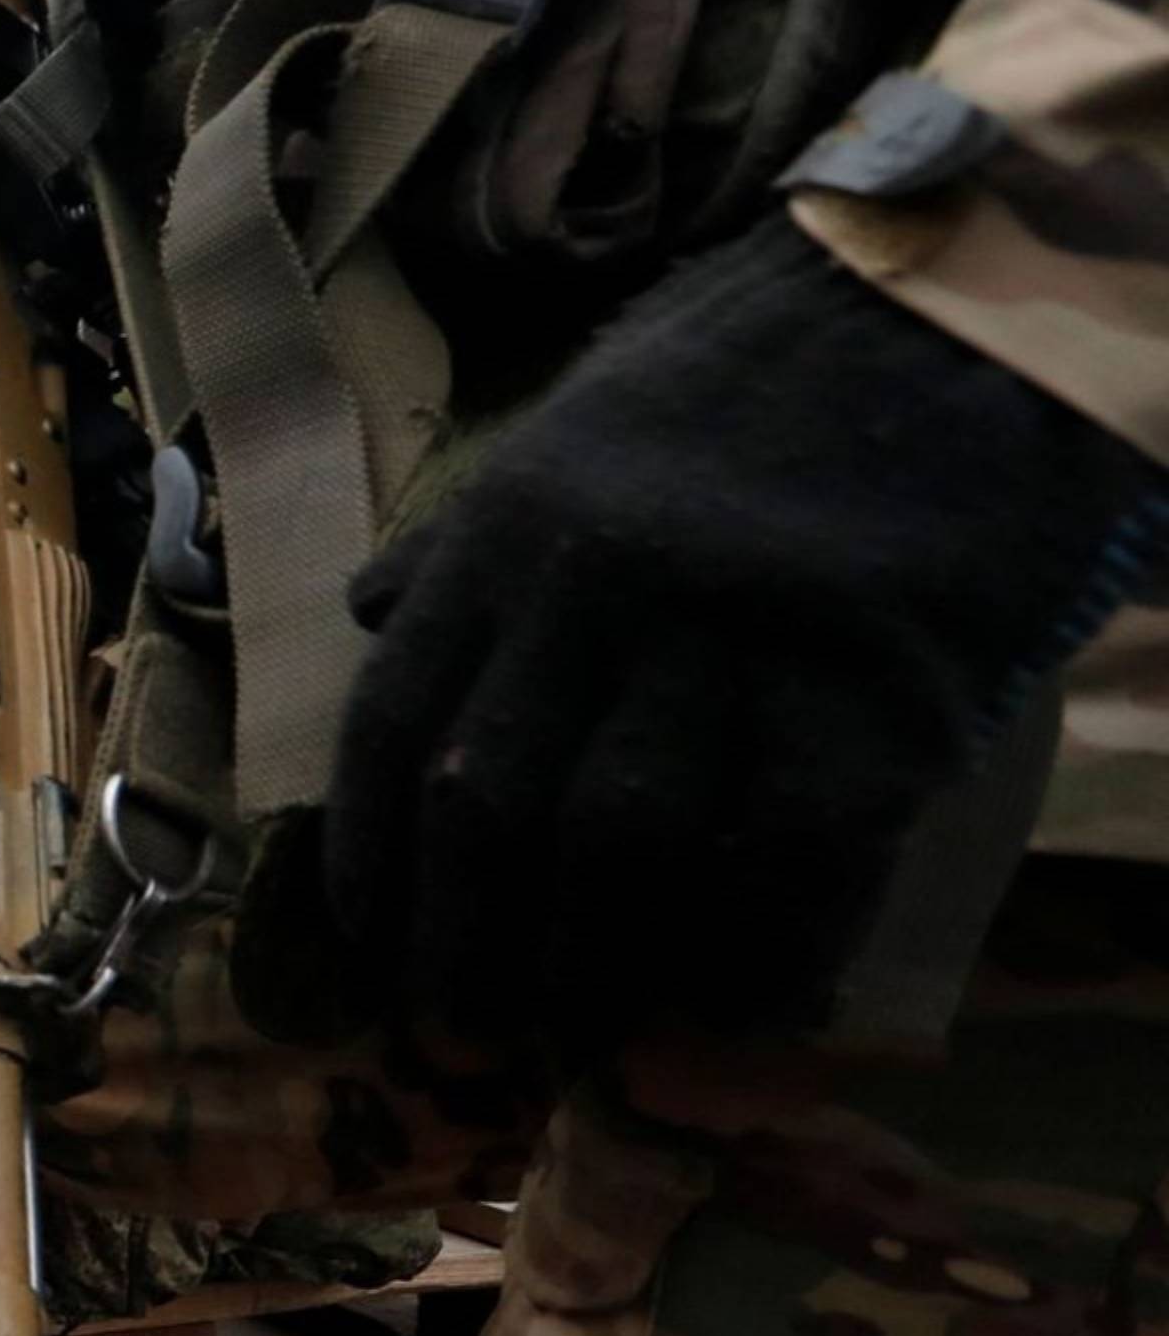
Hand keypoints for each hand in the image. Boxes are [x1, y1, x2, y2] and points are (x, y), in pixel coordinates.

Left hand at [331, 215, 1162, 1051]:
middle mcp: (600, 588)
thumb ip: (469, 538)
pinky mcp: (875, 689)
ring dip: (586, 967)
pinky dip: (753, 954)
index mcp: (512, 529)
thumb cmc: (764, 367)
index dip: (371, 863)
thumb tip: (370, 621)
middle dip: (460, 944)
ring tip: (578, 1035)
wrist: (963, 300)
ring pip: (620, 847)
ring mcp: (737, 641)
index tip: (373, 951)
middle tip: (464, 1032)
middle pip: (489, 808)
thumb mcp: (579, 424)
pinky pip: (789, 859)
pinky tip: (733, 1012)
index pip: (392, 727)